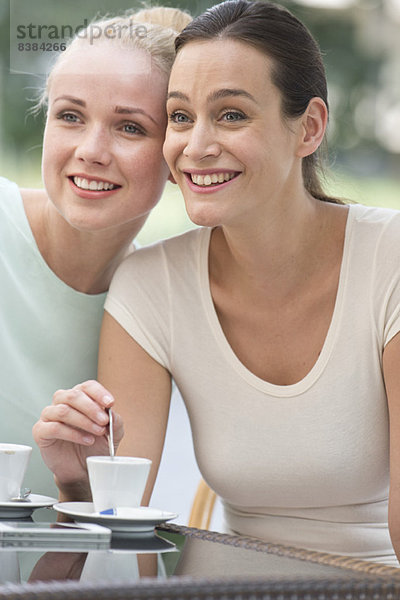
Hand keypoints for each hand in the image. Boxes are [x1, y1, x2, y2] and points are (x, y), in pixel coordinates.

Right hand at [32, 380, 123, 497]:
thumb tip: (112, 413)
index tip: (110, 403)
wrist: (83, 469)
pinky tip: (86, 439)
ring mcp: (49, 416)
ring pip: (63, 410)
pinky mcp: (41, 432)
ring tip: (97, 432)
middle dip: (91, 408)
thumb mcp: (113, 434)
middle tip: (104, 421)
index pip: (87, 386)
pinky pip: (54, 427)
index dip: (99, 393)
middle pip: (73, 395)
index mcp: (80, 398)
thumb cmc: (95, 447)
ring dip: (83, 421)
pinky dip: (72, 433)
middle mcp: (62, 403)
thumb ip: (115, 422)